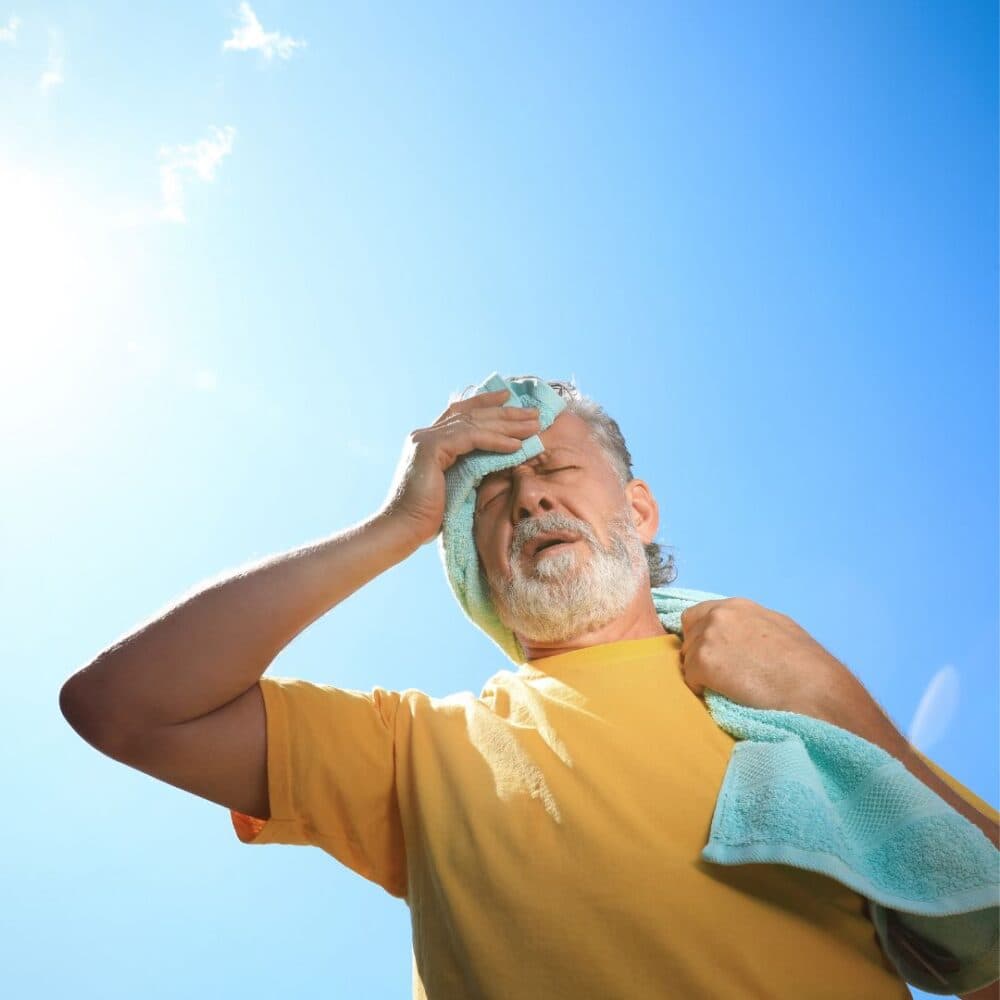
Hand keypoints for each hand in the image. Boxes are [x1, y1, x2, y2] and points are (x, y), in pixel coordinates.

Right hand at [378, 388, 540, 545]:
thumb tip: (499, 459)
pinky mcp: (430, 448)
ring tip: (533, 427)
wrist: (403, 529)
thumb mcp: (455, 485)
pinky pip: (470, 438)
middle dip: (505, 413)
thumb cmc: (427, 517)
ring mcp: (426, 439)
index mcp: (429, 441)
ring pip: (473, 423)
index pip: (460, 413)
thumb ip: (469, 466)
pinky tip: (516, 445)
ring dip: (507, 425)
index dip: (485, 403)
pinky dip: (495, 441)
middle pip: (471, 415)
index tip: (508, 398)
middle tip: (534, 413)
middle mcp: (425, 434)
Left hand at [678, 597, 854, 715]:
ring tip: (729, 687)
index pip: (698, 615)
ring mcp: (709, 637)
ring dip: (701, 673)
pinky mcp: (703, 661)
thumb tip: (738, 638)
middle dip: (698, 653)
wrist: (814, 688)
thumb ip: (750, 627)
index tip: (717, 655)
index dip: (703, 636)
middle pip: (688, 635)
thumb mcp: (778, 630)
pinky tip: (725, 695)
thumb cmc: (806, 665)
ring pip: (687, 657)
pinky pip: (689, 678)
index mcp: (737, 606)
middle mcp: (719, 614)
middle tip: (721, 674)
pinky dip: (702, 689)